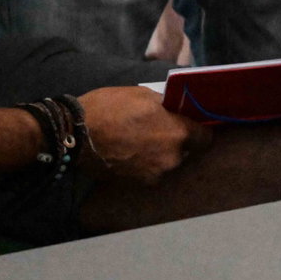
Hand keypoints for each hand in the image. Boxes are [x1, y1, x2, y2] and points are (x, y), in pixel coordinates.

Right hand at [77, 87, 211, 183]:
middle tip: (159, 132)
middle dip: (177, 143)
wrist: (74, 134)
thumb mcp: (144, 95)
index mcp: (178, 133)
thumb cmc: (110, 108)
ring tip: (140, 143)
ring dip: (160, 156)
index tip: (190, 127)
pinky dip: (144, 166)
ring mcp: (154, 174)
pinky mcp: (136, 184)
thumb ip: (168, 107)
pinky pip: (149, 173)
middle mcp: (171, 158)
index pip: (206, 138)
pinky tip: (129, 154)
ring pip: (167, 164)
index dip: (199, 131)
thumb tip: (177, 110)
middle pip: (186, 152)